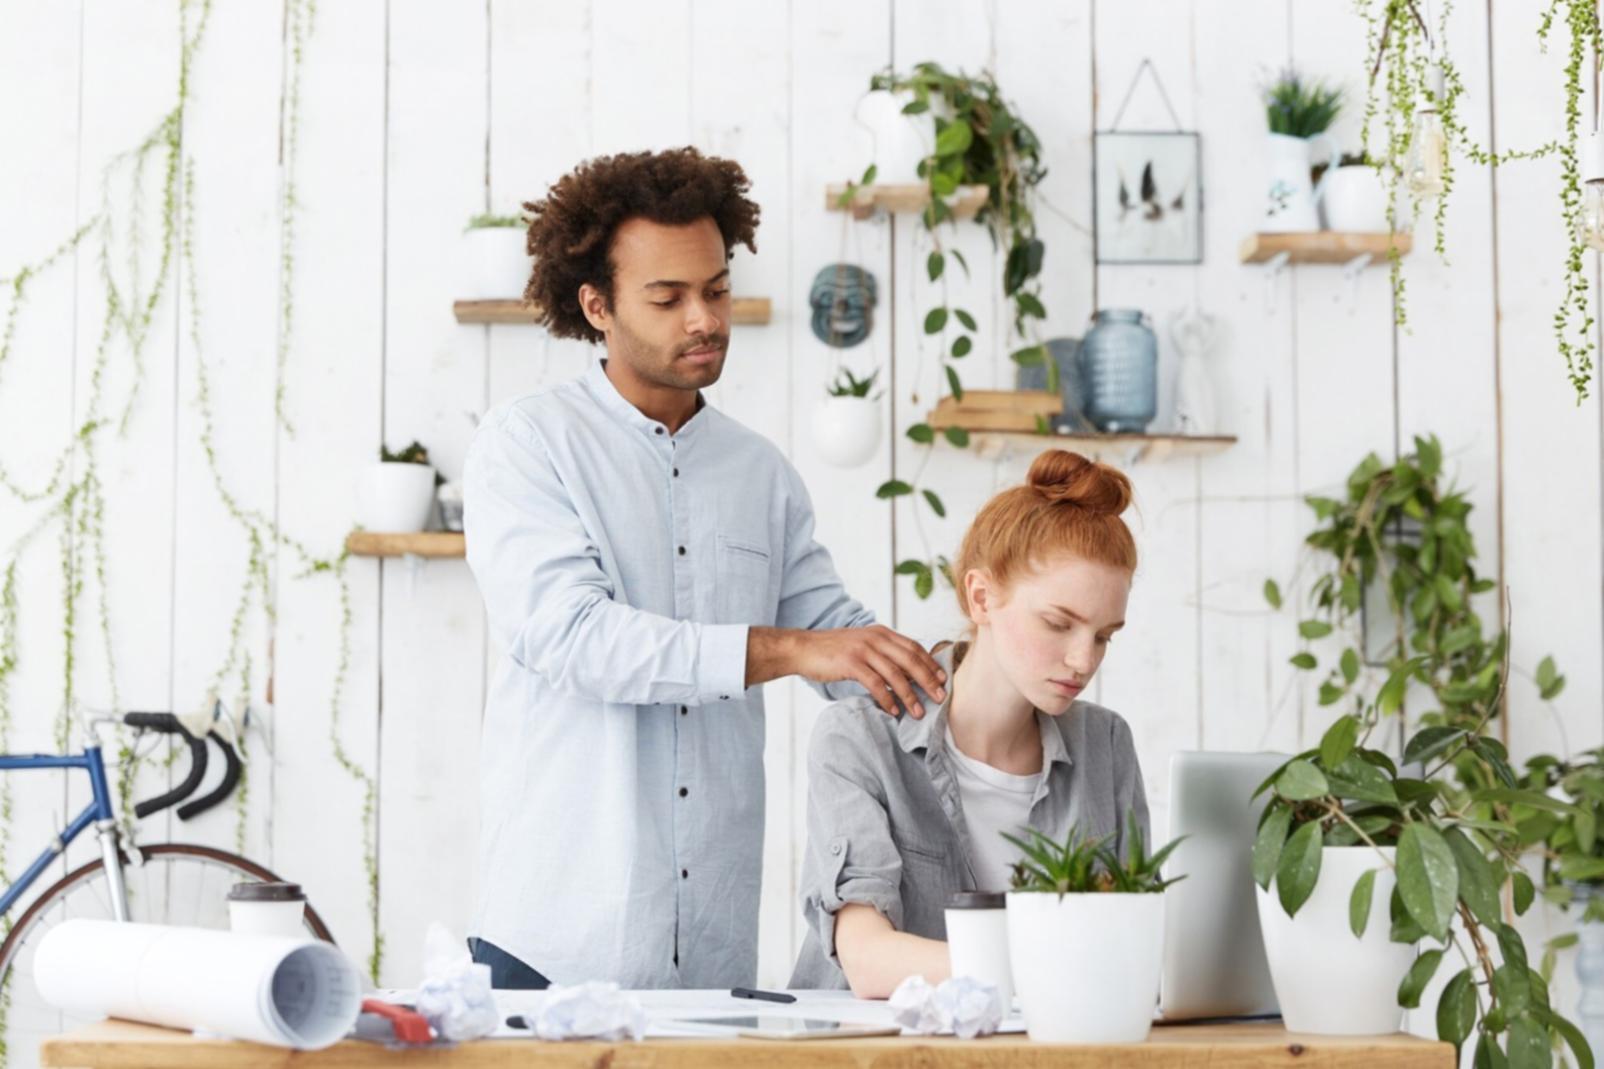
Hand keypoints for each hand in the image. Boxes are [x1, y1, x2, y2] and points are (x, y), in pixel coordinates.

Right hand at [790, 626, 945, 716]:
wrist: (802, 648)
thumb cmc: (832, 651)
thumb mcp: (861, 644)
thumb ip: (882, 653)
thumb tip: (904, 673)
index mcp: (881, 632)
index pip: (913, 647)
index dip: (930, 663)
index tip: (943, 679)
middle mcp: (875, 638)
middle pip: (910, 660)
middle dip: (928, 680)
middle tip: (940, 698)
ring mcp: (863, 650)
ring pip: (895, 674)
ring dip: (910, 695)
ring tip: (919, 712)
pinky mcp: (850, 663)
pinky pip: (875, 684)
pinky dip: (887, 699)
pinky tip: (893, 711)